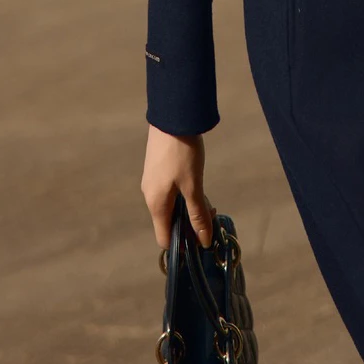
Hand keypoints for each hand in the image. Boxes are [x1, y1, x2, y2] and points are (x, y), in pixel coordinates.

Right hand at [141, 123, 213, 248]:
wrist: (172, 116)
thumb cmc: (182, 153)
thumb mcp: (193, 186)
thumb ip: (198, 214)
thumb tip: (204, 241)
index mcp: (155, 204)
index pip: (164, 239)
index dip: (182, 246)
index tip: (202, 242)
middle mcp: (150, 196)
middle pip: (169, 223)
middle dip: (190, 225)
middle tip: (212, 215)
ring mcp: (153, 182)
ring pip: (172, 206)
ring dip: (190, 209)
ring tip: (209, 202)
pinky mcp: (158, 170)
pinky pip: (171, 193)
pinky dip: (185, 196)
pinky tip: (199, 187)